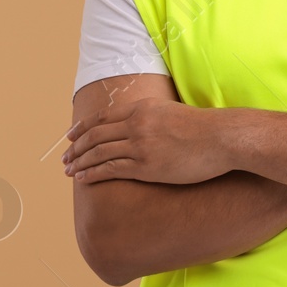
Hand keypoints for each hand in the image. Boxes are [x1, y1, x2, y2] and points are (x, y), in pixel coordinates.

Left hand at [63, 96, 230, 184]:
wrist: (223, 138)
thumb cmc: (205, 129)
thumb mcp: (173, 113)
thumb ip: (154, 118)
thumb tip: (144, 127)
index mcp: (143, 108)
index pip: (103, 117)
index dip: (83, 128)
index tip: (70, 137)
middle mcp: (137, 124)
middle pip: (95, 135)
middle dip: (76, 147)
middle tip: (64, 158)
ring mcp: (141, 145)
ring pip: (99, 152)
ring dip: (79, 162)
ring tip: (69, 171)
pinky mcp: (146, 165)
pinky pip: (110, 169)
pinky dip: (92, 173)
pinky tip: (83, 178)